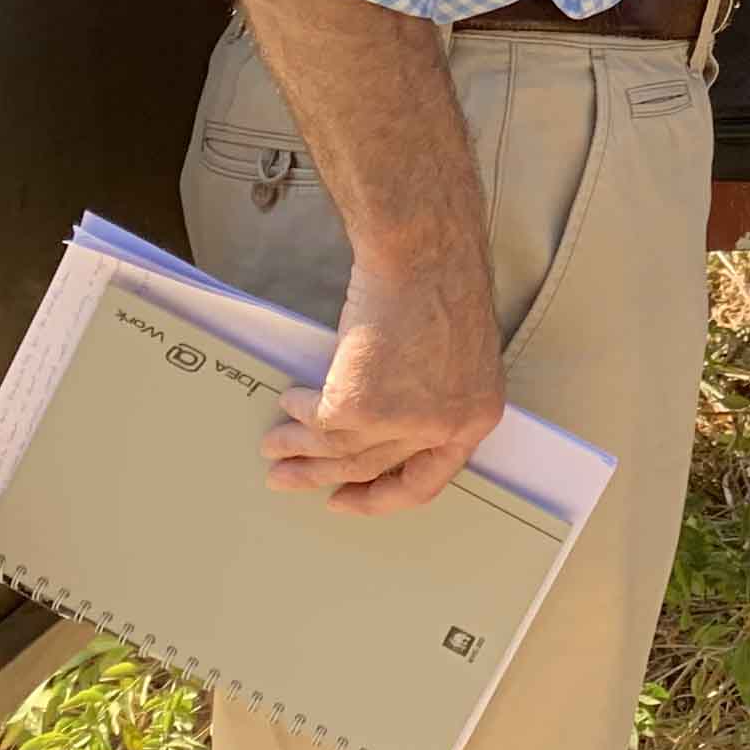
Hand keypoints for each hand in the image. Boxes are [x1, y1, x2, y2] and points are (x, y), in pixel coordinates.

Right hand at [262, 251, 503, 516]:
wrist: (425, 252)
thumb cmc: (443, 283)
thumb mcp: (457, 353)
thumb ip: (432, 393)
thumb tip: (390, 420)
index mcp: (476, 416)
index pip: (430, 478)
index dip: (385, 495)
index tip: (352, 496)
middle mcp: (444, 427)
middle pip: (374, 467)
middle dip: (326, 477)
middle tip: (292, 479)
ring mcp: (402, 421)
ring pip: (338, 451)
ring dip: (298, 450)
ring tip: (273, 448)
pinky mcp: (360, 406)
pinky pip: (317, 420)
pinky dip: (297, 415)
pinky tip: (287, 404)